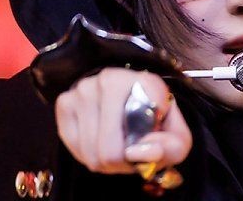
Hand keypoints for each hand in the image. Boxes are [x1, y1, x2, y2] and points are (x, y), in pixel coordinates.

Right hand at [54, 67, 191, 173]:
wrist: (131, 103)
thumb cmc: (154, 122)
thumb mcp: (176, 138)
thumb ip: (171, 147)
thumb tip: (139, 152)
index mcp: (145, 82)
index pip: (142, 133)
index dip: (148, 150)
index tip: (153, 139)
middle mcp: (111, 79)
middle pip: (110, 151)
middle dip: (123, 162)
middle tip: (132, 152)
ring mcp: (84, 89)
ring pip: (91, 153)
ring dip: (105, 161)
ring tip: (117, 146)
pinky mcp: (65, 102)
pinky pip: (74, 147)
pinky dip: (87, 154)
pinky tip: (99, 142)